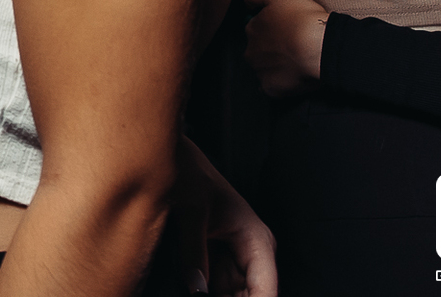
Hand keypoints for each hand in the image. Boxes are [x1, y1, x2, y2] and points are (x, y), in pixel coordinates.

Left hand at [174, 138, 276, 295]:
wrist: (174, 158)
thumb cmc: (190, 175)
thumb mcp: (191, 213)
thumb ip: (194, 253)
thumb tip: (198, 291)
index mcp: (257, 241)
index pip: (266, 291)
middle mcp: (253, 253)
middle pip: (252, 295)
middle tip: (199, 293)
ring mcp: (236, 258)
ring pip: (235, 295)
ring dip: (217, 296)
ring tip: (194, 288)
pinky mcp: (218, 260)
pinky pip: (218, 289)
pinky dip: (206, 292)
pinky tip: (194, 290)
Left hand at [243, 0, 326, 97]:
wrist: (320, 47)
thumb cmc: (301, 17)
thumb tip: (246, 3)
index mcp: (252, 29)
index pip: (257, 28)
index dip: (272, 29)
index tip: (288, 29)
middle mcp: (250, 51)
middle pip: (258, 50)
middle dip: (270, 49)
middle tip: (292, 48)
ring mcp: (260, 72)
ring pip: (263, 69)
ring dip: (274, 66)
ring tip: (295, 63)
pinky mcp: (271, 89)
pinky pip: (271, 88)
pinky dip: (279, 84)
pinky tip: (292, 79)